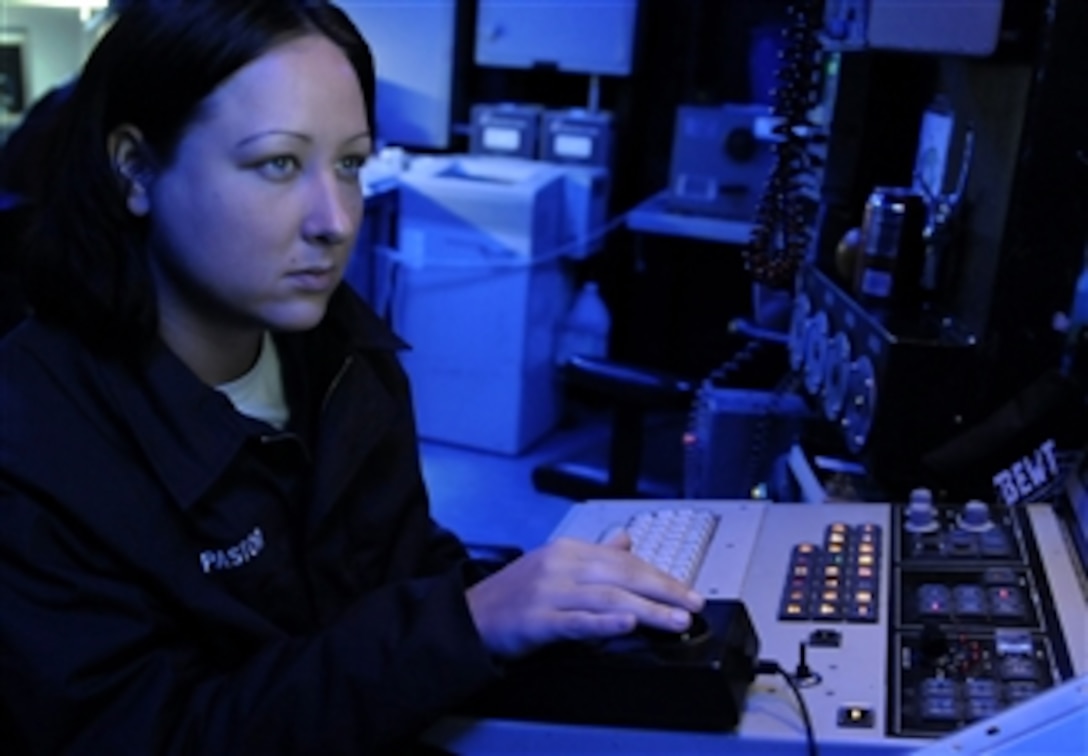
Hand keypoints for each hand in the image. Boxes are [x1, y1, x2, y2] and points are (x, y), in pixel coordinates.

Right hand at [464, 530, 704, 659]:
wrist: (471, 616)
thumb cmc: (516, 594)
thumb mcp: (556, 564)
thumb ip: (594, 554)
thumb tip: (626, 542)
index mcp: (569, 550)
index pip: (625, 561)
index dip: (661, 576)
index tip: (688, 591)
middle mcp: (561, 566)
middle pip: (622, 575)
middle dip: (663, 591)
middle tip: (692, 606)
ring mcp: (548, 593)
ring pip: (607, 598)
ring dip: (647, 610)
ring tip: (674, 620)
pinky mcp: (537, 621)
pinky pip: (577, 621)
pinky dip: (605, 622)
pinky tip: (627, 624)